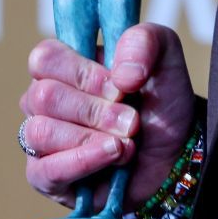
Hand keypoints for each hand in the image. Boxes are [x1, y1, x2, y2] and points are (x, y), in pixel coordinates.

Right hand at [18, 26, 197, 209]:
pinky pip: (45, 170)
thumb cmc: (161, 102)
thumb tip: (120, 75)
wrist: (177, 152)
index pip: (44, 58)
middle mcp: (46, 101)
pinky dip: (83, 161)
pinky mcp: (45, 177)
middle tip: (132, 121)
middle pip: (43, 96)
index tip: (119, 86)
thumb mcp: (165, 55)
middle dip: (95, 110)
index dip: (81, 73)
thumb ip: (144, 41)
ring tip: (126, 142)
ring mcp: (41, 140)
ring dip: (91, 137)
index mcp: (64, 66)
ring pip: (41, 131)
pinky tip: (112, 155)